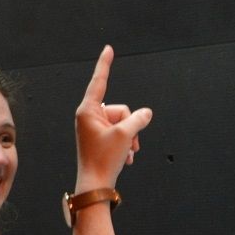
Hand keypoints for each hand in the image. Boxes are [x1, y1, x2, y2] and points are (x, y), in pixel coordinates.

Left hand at [75, 46, 152, 191]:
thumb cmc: (104, 159)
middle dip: (130, 126)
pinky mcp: (99, 138)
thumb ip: (139, 119)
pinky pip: (119, 133)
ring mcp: (94, 128)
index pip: (100, 81)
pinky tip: (125, 159)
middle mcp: (89, 116)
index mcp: (88, 110)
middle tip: (128, 144)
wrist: (95, 185)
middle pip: (120, 109)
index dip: (105, 64)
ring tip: (127, 153)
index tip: (108, 49)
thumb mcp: (126, 135)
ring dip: (129, 138)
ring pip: (122, 123)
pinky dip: (125, 144)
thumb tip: (146, 112)